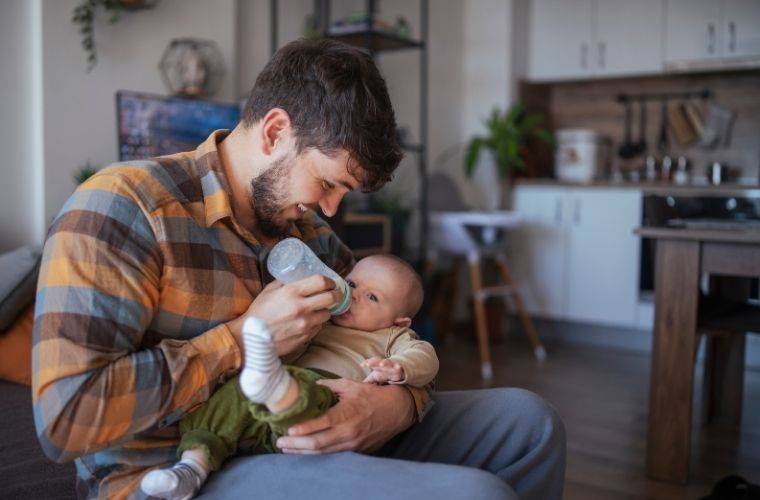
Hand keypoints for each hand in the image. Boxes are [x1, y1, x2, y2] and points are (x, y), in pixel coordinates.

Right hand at [227, 275, 340, 355]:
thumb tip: (296, 276)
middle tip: (334, 294)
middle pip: (331, 298)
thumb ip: (284, 283)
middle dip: (336, 295)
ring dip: (324, 311)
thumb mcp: (268, 291)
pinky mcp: (305, 337)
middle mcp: (300, 307)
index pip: (321, 282)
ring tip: (318, 309)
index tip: (331, 282)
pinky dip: (316, 324)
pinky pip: (318, 328)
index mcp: (291, 292)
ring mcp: (304, 324)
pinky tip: (309, 322)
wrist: (250, 338)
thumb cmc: (258, 313)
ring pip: (327, 314)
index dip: (329, 281)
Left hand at [276, 378, 414, 453]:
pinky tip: (304, 451)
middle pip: (319, 443)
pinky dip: (317, 454)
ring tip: (287, 448)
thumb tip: (309, 386)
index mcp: (347, 413)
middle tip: (280, 441)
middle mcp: (349, 431)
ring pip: (324, 452)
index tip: (288, 429)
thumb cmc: (371, 395)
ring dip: (303, 451)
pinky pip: (333, 454)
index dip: (304, 428)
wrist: (396, 411)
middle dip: (297, 444)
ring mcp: (353, 444)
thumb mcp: (350, 385)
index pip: (322, 423)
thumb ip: (328, 385)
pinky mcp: (356, 451)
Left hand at [361, 357, 404, 383]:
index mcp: (377, 365)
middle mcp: (383, 364)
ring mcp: (391, 365)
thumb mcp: (375, 377)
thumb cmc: (384, 373)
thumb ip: (368, 381)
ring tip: (382, 364)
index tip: (362, 365)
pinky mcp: (398, 368)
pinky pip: (398, 368)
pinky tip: (397, 367)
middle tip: (368, 364)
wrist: (397, 370)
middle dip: (373, 362)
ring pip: (388, 363)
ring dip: (384, 363)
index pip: (371, 362)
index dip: (367, 363)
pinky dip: (398, 367)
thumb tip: (358, 387)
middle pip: (377, 361)